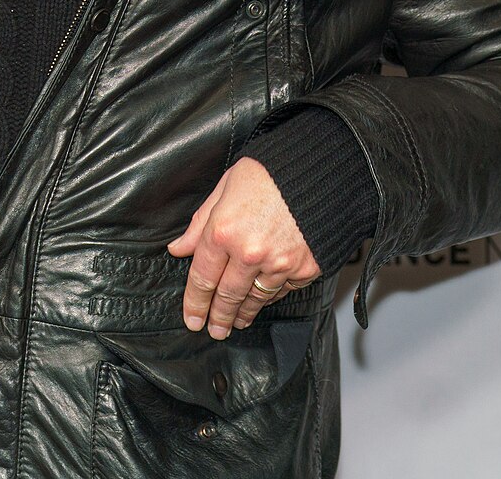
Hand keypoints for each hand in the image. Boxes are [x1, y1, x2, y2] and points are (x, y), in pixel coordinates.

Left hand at [168, 157, 320, 339]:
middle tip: (212, 330)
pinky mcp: (305, 269)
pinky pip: (282, 291)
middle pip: (227, 296)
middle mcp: (250, 253)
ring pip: (255, 299)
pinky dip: (269, 298)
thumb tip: (180, 248)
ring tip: (234, 322)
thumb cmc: (271, 172)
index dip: (194, 302)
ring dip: (242, 314)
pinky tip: (261, 302)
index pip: (202, 277)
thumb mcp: (225, 187)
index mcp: (224, 231)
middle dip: (217, 317)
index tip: (192, 318)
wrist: (321, 171)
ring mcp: (280, 264)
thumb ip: (200, 223)